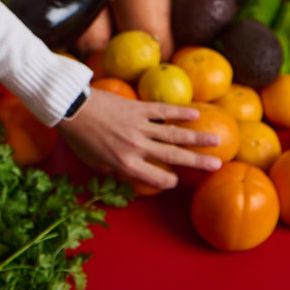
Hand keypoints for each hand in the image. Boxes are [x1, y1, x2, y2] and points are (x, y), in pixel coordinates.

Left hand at [59, 90, 221, 190]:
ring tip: (216, 141)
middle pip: (173, 156)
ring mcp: (139, 125)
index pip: (156, 178)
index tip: (175, 180)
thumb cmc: (79, 137)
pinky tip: (196, 112)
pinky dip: (180, 111)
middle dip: (197, 162)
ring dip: (197, 137)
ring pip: (174, 133)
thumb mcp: (94, 163)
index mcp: (125, 163)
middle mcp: (137, 146)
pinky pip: (163, 110)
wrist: (71, 107)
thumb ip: (114, 170)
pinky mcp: (138, 107)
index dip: (168, 181)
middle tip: (217, 165)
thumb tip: (129, 174)